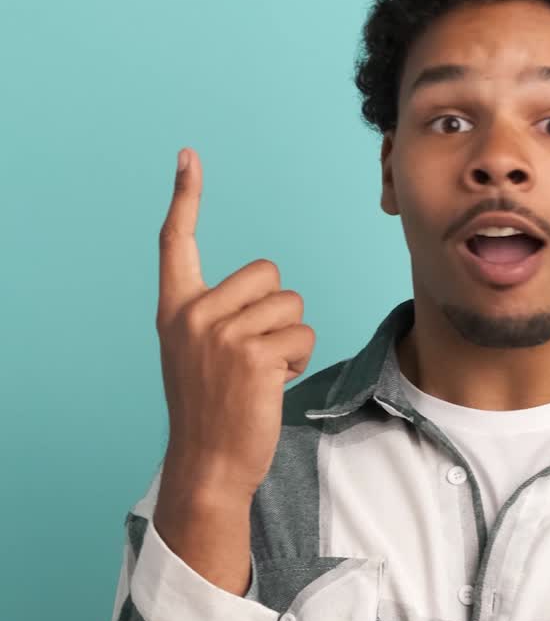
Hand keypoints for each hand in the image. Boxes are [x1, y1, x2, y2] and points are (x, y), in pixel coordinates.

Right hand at [155, 148, 315, 498]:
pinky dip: (299, 358)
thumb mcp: (194, 354)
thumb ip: (214, 317)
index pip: (177, 242)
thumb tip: (265, 293)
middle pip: (267, 274)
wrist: (208, 463)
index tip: (188, 156)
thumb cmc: (211, 411)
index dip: (185, 197)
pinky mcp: (254, 354)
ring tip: (265, 372)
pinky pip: (302, 334)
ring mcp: (222, 334)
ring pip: (291, 305)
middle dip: (277, 310)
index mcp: (176, 310)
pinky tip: (274, 383)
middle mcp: (194, 315)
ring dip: (292, 339)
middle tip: (257, 353)